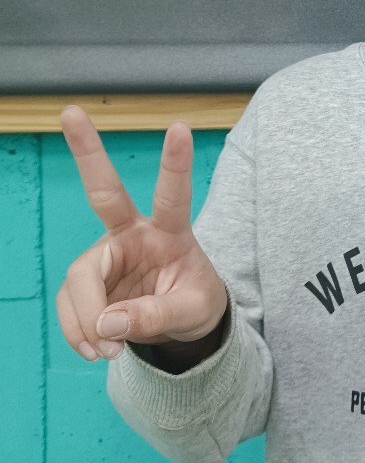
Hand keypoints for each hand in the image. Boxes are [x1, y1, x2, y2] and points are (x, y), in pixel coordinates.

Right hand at [55, 106, 228, 361]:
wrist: (182, 326)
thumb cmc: (195, 304)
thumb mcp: (190, 313)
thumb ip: (154, 316)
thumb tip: (107, 325)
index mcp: (171, 232)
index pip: (174, 195)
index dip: (175, 164)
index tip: (180, 127)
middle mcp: (134, 234)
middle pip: (105, 193)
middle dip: (88, 152)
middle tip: (71, 111)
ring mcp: (106, 255)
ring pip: (80, 278)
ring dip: (87, 319)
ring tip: (107, 351)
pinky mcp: (89, 280)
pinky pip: (72, 306)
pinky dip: (80, 332)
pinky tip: (96, 350)